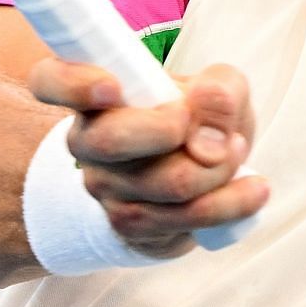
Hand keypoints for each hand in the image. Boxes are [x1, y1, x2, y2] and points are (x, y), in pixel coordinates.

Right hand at [27, 57, 268, 258]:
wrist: (198, 171)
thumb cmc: (199, 115)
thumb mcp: (218, 88)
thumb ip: (218, 91)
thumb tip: (204, 124)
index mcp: (97, 93)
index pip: (51, 80)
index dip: (72, 83)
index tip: (112, 87)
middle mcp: (88, 140)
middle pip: (108, 141)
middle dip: (171, 132)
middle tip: (212, 125)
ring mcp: (104, 187)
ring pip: (156, 187)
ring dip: (215, 172)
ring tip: (241, 153)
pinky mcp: (130, 227)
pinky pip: (179, 221)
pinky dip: (227, 205)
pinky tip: (254, 190)